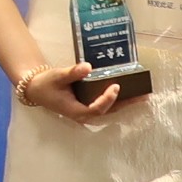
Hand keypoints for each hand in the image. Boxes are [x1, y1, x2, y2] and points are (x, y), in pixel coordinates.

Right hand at [17, 63, 132, 124]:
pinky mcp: (88, 105)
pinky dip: (118, 99)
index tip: (115, 86)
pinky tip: (129, 92)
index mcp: (76, 111)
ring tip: (142, 95)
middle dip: (126, 104)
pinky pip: (106, 105)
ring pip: (110, 110)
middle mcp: (84, 114)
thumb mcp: (57, 76)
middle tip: (143, 96)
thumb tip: (87, 67)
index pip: (96, 109)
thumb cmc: (47, 84)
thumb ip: (72, 73)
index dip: (107, 99)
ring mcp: (87, 111)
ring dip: (126, 103)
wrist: (37, 89)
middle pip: (109, 112)